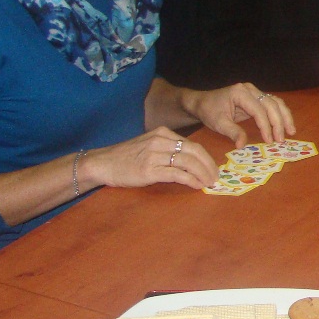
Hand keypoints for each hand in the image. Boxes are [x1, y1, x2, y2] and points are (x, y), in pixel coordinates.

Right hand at [82, 127, 218, 190]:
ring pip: (188, 162)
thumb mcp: (148, 145)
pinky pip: (177, 174)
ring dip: (202, 174)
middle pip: (194, 151)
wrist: (102, 163)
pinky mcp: (149, 170)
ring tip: (209, 183)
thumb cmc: (126, 157)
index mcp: (162, 133)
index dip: (206, 158)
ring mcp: (154, 155)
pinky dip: (190, 180)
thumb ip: (168, 149)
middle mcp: (160, 141)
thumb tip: (192, 162)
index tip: (213, 168)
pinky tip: (197, 185)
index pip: (192, 144)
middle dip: (209, 166)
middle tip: (216, 177)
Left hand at [186, 83, 295, 147]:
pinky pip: (273, 104)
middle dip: (278, 123)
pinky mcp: (257, 97)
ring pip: (276, 102)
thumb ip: (232, 132)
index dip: (266, 126)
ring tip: (291, 132)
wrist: (203, 102)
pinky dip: (281, 114)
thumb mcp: (218, 123)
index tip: (268, 141)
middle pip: (271, 104)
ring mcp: (255, 92)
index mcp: (240, 93)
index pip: (259, 109)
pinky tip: (286, 125)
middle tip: (281, 140)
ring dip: (285, 117)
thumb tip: (242, 145)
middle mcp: (250, 89)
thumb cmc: (209, 111)